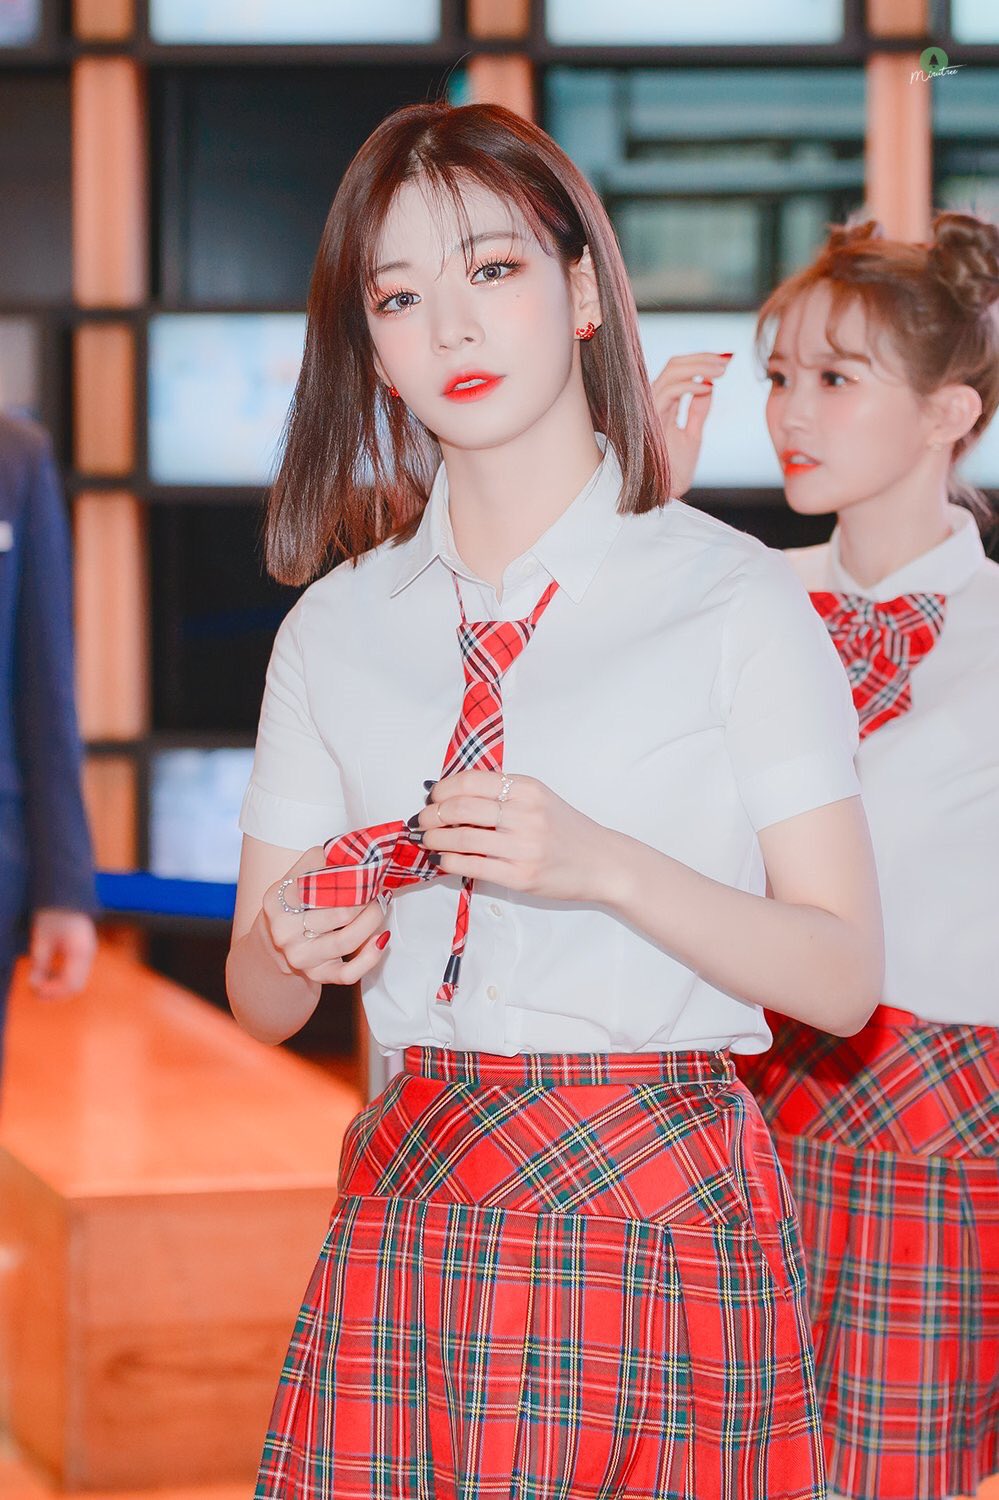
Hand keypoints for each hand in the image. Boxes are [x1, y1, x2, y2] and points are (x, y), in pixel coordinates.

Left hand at [29, 909, 97, 999]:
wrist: (66, 897)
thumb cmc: (53, 915)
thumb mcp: (42, 940)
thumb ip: (40, 963)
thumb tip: (33, 984)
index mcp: (81, 953)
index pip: (71, 984)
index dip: (52, 991)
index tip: (35, 989)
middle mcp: (89, 956)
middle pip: (76, 987)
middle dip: (55, 993)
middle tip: (36, 992)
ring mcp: (88, 955)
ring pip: (76, 982)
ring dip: (58, 987)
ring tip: (39, 985)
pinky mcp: (83, 954)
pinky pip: (75, 974)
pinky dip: (61, 979)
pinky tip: (47, 976)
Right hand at [260, 845, 389, 986]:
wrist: (276, 944)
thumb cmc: (296, 904)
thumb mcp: (297, 877)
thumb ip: (321, 860)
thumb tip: (356, 850)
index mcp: (277, 900)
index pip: (319, 886)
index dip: (352, 878)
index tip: (369, 872)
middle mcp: (284, 931)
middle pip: (340, 913)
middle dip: (368, 898)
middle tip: (380, 888)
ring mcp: (300, 956)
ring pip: (347, 940)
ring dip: (373, 920)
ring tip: (381, 906)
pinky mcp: (317, 976)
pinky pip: (349, 973)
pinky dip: (371, 957)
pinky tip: (381, 939)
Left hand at [413, 770, 617, 904]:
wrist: (601, 862)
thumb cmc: (565, 830)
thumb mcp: (538, 798)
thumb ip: (501, 793)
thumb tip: (450, 794)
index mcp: (527, 789)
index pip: (470, 781)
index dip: (443, 789)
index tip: (432, 796)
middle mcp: (525, 814)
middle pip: (461, 808)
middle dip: (432, 814)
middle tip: (423, 820)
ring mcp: (524, 847)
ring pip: (463, 837)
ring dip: (436, 838)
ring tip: (428, 839)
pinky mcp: (521, 876)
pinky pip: (473, 865)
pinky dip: (450, 860)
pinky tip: (444, 858)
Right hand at [650, 351, 730, 497]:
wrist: (664, 495)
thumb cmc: (673, 470)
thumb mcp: (692, 434)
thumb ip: (697, 410)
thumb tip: (709, 386)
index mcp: (662, 405)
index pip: (679, 370)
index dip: (701, 361)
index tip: (725, 361)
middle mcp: (653, 402)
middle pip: (674, 364)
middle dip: (702, 358)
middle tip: (726, 360)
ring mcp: (649, 409)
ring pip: (671, 371)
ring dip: (700, 366)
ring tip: (722, 370)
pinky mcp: (649, 419)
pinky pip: (668, 391)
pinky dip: (689, 385)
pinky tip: (708, 388)